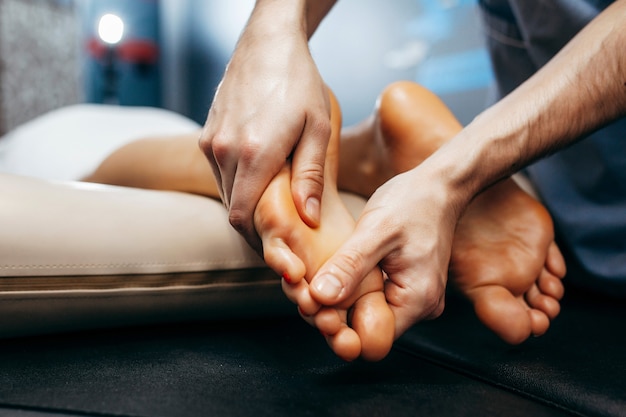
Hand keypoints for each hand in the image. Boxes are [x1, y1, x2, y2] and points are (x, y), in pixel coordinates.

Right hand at [199, 15, 330, 250]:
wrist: (266, 43)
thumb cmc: (299, 82)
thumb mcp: (317, 128)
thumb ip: (310, 176)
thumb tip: (308, 217)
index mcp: (253, 154)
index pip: (242, 218)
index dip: (258, 240)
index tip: (279, 251)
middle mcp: (223, 151)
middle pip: (232, 210)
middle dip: (254, 229)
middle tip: (281, 239)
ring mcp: (210, 142)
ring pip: (224, 192)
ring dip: (245, 206)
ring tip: (274, 212)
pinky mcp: (206, 134)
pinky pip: (219, 173)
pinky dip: (237, 185)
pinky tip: (260, 182)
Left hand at [308, 166, 464, 336]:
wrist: (439, 185)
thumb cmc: (414, 202)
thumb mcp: (376, 231)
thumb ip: (349, 266)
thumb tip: (320, 298)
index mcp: (417, 300)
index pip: (370, 341)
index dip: (338, 330)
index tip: (313, 307)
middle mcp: (419, 306)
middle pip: (366, 331)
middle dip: (334, 315)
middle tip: (305, 292)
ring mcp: (412, 297)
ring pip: (366, 314)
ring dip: (340, 302)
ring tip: (314, 282)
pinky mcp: (403, 286)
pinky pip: (372, 298)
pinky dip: (351, 289)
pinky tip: (331, 274)